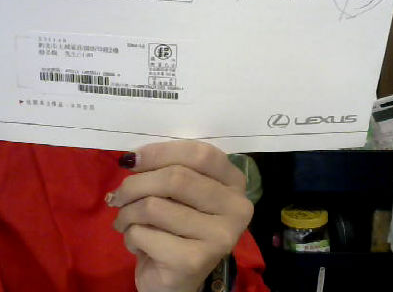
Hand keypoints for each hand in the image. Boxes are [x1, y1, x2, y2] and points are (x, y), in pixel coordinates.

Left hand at [107, 141, 253, 291]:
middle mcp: (236, 207)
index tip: (132, 160)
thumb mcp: (180, 191)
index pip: (201, 154)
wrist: (177, 281)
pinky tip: (138, 243)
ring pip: (154, 206)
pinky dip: (130, 235)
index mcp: (234, 182)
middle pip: (176, 178)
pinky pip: (144, 233)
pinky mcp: (193, 261)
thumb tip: (133, 159)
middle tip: (119, 195)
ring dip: (127, 212)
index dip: (161, 152)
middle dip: (135, 184)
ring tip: (126, 221)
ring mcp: (218, 236)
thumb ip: (168, 169)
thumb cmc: (177, 226)